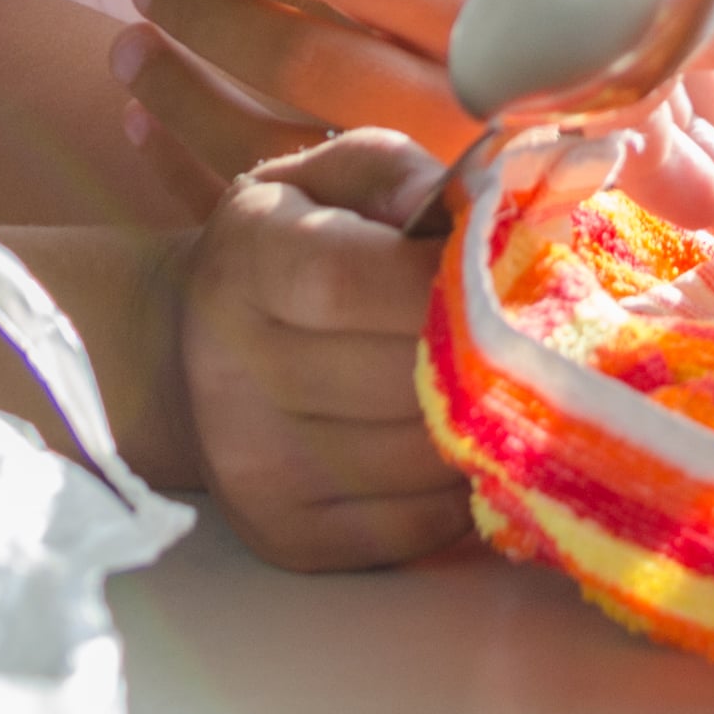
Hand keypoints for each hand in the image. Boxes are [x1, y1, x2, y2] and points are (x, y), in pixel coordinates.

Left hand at [122, 0, 713, 231]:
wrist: (567, 217)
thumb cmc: (495, 61)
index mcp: (495, 31)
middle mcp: (465, 122)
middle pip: (306, 54)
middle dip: (205, 5)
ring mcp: (414, 207)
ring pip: (267, 146)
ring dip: (177, 86)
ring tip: (126, 40)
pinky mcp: (366, 273)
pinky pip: (251, 217)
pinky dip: (178, 162)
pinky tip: (139, 117)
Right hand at [177, 131, 470, 571]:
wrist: (188, 354)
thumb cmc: (292, 246)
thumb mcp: (334, 179)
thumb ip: (402, 175)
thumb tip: (476, 205)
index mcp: (245, 266)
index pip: (350, 283)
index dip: (447, 279)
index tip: (506, 268)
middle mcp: (232, 375)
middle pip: (403, 379)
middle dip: (484, 352)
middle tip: (525, 328)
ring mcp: (256, 470)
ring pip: (424, 457)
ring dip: (483, 422)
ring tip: (490, 381)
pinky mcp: (289, 538)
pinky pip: (423, 524)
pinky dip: (460, 484)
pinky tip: (453, 437)